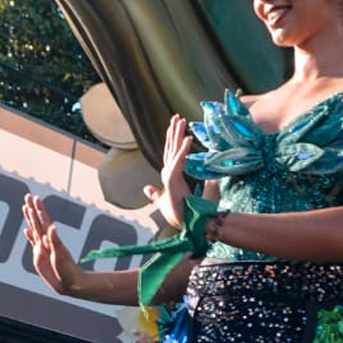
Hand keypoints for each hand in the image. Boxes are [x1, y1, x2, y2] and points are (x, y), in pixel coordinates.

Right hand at [22, 194, 83, 294]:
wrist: (70, 284)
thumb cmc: (67, 270)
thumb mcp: (60, 255)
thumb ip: (55, 241)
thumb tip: (52, 227)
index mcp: (51, 239)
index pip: (43, 220)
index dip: (38, 209)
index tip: (34, 198)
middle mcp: (46, 241)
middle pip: (37, 221)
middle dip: (32, 209)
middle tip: (28, 196)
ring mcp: (43, 248)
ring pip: (34, 229)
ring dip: (30, 219)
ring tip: (25, 208)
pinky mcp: (41, 256)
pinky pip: (33, 243)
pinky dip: (29, 237)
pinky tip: (26, 231)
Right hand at [142, 115, 192, 229]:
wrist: (188, 225)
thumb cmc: (186, 214)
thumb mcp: (180, 198)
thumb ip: (172, 189)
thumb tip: (153, 188)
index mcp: (170, 178)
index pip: (171, 155)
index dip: (172, 140)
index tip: (176, 127)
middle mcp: (168, 175)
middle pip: (170, 149)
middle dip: (173, 132)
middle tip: (176, 117)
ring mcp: (169, 178)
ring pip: (172, 151)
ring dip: (176, 135)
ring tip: (180, 120)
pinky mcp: (172, 181)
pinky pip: (178, 161)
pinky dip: (182, 149)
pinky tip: (187, 138)